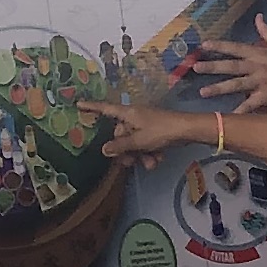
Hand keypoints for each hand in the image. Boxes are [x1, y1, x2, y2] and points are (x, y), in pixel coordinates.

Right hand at [81, 96, 213, 167]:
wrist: (189, 130)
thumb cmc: (161, 131)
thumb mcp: (138, 141)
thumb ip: (120, 146)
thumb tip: (104, 150)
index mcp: (127, 113)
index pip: (105, 109)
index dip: (92, 107)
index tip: (78, 103)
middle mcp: (134, 117)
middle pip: (120, 134)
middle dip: (125, 150)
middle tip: (130, 163)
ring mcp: (145, 124)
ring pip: (134, 142)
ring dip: (139, 155)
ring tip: (150, 163)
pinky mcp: (156, 131)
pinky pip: (145, 143)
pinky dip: (150, 152)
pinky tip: (158, 160)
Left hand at [183, 34, 266, 109]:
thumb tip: (258, 17)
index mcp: (260, 53)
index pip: (236, 47)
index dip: (219, 46)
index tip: (203, 45)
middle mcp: (258, 66)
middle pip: (232, 66)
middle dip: (212, 67)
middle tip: (195, 68)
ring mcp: (262, 82)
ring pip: (237, 84)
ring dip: (219, 88)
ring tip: (203, 92)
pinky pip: (251, 105)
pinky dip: (240, 111)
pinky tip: (229, 117)